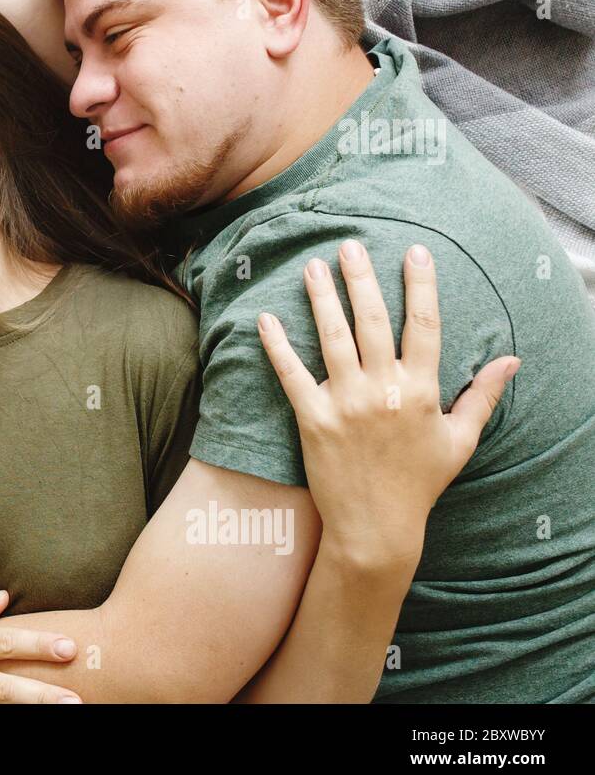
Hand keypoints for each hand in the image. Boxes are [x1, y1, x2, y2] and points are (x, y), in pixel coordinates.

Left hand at [256, 241, 518, 561]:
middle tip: (349, 245)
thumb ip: (482, 396)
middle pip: (372, 321)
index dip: (420, 286)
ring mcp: (346, 403)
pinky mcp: (312, 419)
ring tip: (312, 267)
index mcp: (422, 390)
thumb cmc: (420, 483)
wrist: (378, 529)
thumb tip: (510, 360)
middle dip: (361, 279)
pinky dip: (276, 346)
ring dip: (321, 299)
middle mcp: (384, 390)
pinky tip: (264, 318)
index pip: (424, 325)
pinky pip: (291, 375)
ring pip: (332, 338)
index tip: (415, 252)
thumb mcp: (460, 440)